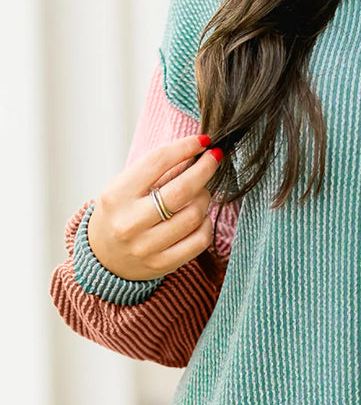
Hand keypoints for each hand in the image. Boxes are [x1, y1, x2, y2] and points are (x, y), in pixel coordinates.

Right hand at [86, 135, 224, 281]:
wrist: (103, 259)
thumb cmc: (118, 214)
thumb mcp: (124, 188)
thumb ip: (156, 171)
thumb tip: (196, 149)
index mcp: (116, 195)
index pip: (157, 162)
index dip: (185, 147)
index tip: (202, 141)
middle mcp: (129, 222)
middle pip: (182, 190)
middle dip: (205, 169)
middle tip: (214, 157)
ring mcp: (146, 246)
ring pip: (194, 215)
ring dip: (205, 197)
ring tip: (201, 192)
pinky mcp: (162, 264)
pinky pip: (200, 240)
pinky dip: (206, 223)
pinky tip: (200, 217)